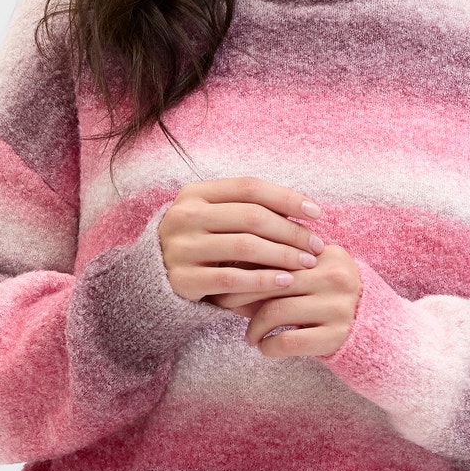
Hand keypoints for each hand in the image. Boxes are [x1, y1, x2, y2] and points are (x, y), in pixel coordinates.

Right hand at [158, 176, 325, 302]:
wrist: (153, 278)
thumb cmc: (200, 244)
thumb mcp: (215, 218)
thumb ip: (248, 209)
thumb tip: (306, 209)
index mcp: (195, 193)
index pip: (250, 188)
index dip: (287, 198)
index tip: (316, 213)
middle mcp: (185, 216)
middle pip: (251, 217)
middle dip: (291, 231)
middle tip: (317, 245)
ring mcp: (181, 248)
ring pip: (245, 247)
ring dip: (283, 255)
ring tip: (307, 263)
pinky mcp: (182, 280)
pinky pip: (232, 279)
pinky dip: (263, 280)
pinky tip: (285, 282)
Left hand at [209, 243, 361, 357]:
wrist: (378, 332)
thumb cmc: (331, 300)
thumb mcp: (316, 275)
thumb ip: (282, 266)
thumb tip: (227, 268)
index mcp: (329, 253)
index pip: (277, 252)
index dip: (244, 263)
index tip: (222, 275)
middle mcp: (336, 276)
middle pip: (272, 280)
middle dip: (239, 292)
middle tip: (222, 303)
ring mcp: (338, 306)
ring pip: (275, 311)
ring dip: (253, 326)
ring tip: (250, 335)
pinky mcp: (336, 336)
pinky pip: (287, 341)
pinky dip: (268, 346)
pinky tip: (264, 347)